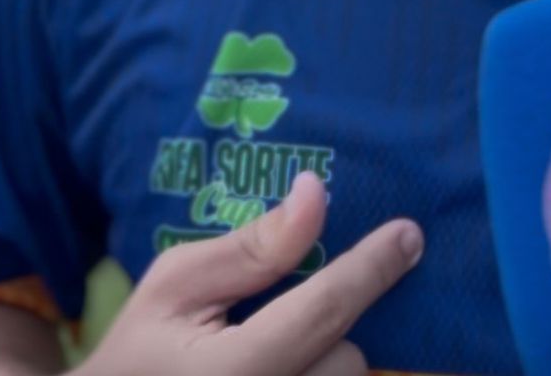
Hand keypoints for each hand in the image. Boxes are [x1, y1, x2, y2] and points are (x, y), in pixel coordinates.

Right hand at [79, 171, 422, 375]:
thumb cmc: (140, 350)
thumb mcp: (176, 283)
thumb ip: (252, 247)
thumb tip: (315, 193)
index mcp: (234, 374)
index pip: (323, 311)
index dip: (372, 267)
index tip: (410, 233)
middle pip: (346, 360)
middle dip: (332, 327)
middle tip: (285, 315)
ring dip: (328, 362)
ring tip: (283, 350)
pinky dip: (322, 373)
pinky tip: (298, 361)